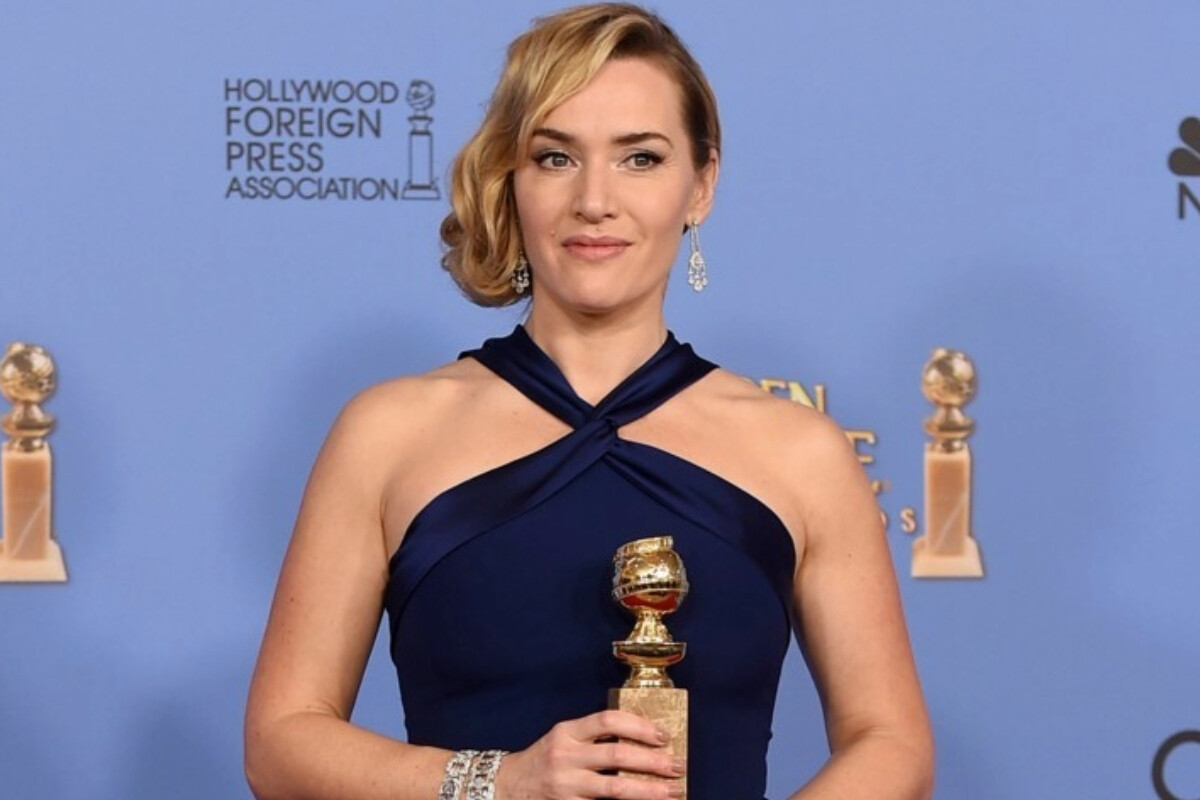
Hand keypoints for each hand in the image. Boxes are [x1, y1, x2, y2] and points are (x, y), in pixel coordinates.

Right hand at [495, 710, 684, 799]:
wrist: (507, 787)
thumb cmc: (544, 760)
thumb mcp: (563, 739)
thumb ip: (594, 737)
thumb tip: (642, 740)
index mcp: (567, 732)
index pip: (608, 720)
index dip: (639, 726)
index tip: (663, 736)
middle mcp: (565, 756)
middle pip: (617, 755)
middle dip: (653, 761)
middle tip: (678, 766)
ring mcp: (566, 785)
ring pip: (615, 788)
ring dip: (649, 790)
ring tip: (672, 792)